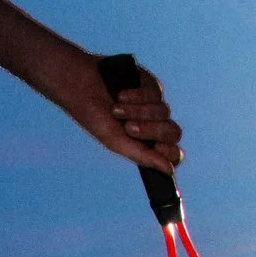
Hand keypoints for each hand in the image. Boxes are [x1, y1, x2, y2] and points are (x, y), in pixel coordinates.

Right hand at [57, 52, 182, 174]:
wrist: (81, 86)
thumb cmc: (95, 117)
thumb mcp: (116, 141)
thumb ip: (143, 156)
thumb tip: (170, 171)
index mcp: (146, 145)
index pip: (174, 153)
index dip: (172, 153)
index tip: (158, 147)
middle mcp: (154, 125)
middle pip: (172, 132)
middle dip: (151, 130)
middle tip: (128, 127)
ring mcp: (154, 105)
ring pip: (164, 112)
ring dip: (139, 111)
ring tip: (115, 109)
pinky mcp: (152, 85)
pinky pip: (156, 93)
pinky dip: (138, 96)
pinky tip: (121, 95)